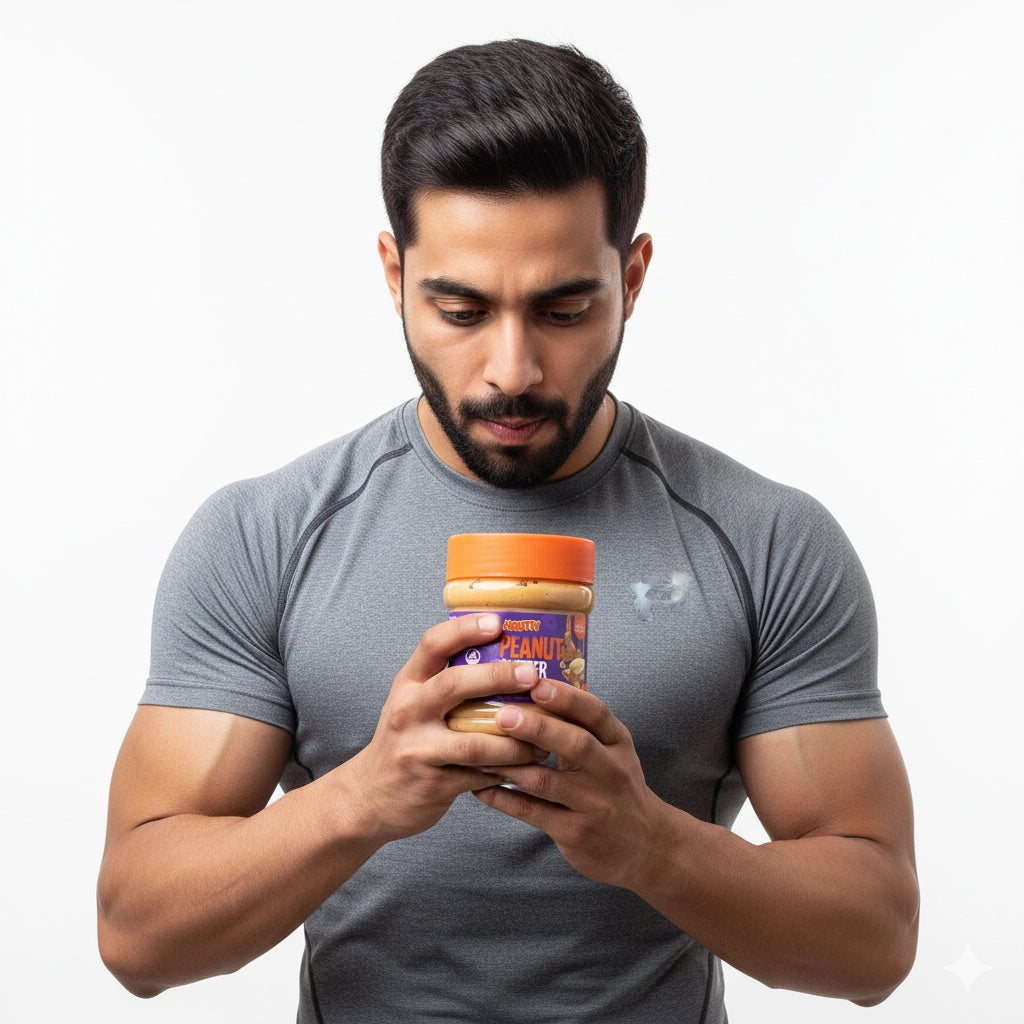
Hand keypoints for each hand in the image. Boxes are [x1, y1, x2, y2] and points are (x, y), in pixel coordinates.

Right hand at [342, 613, 549, 844]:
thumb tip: (505, 654)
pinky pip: (479, 775)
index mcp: (407, 684)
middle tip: (532, 675)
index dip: (464, 630)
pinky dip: (507, 770)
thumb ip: (447, 682)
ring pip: (474, 741)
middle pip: (453, 685)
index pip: (432, 645)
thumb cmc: (405, 741)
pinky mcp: (432, 784)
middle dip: (498, 676)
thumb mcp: (414, 703)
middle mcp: (409, 712)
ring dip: (515, 740)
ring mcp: (418, 749)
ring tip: (543, 738)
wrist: (370, 797)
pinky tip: (528, 766)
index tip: (496, 622)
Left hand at [474, 680, 672, 888]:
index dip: (566, 697)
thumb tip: (532, 688)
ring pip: (546, 781)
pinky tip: (481, 787)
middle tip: (502, 715)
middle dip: (537, 727)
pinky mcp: (576, 833)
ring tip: (478, 749)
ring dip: (509, 764)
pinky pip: (533, 812)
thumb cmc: (617, 786)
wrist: (647, 846)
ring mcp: (594, 804)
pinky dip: (504, 799)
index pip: (595, 713)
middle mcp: (610, 771)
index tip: (536, 682)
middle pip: (574, 744)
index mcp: (618, 743)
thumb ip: (582, 725)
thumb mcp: (613, 751)